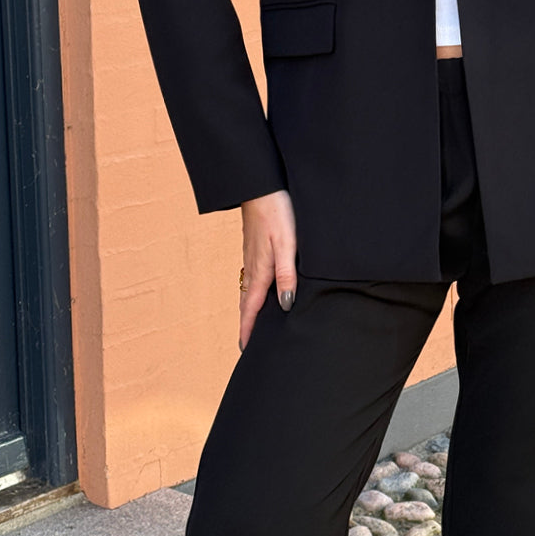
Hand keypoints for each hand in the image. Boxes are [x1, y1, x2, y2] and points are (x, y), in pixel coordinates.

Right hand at [238, 189, 296, 352]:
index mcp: (261, 270)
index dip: (249, 330)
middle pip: (247, 303)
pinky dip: (253, 293)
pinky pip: (252, 278)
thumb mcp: (288, 244)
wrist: (261, 186)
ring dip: (249, 310)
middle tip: (246, 345)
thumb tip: (286, 304)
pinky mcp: (256, 248)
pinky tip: (260, 293)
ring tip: (252, 325)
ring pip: (249, 291)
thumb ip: (287, 274)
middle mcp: (253, 267)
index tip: (245, 349)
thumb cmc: (277, 212)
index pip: (252, 308)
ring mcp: (252, 257)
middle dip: (246, 324)